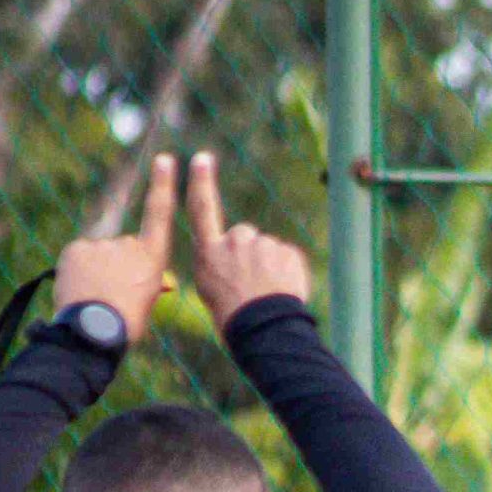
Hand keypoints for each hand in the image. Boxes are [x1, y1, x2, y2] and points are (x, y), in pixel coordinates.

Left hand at [54, 151, 177, 339]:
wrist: (94, 330)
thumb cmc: (128, 323)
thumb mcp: (147, 303)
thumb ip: (151, 283)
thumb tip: (160, 281)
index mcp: (152, 258)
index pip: (159, 213)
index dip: (163, 186)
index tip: (166, 160)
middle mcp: (128, 244)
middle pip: (125, 248)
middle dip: (120, 265)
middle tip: (115, 295)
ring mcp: (101, 244)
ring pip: (101, 254)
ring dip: (99, 270)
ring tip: (97, 297)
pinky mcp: (77, 247)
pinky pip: (80, 256)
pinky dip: (80, 270)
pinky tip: (82, 289)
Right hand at [184, 150, 312, 331]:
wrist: (263, 332)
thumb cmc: (233, 319)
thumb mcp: (209, 290)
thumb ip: (216, 263)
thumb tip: (226, 257)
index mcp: (209, 252)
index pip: (202, 209)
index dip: (202, 182)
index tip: (202, 159)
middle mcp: (233, 242)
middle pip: (244, 235)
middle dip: (250, 252)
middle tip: (252, 283)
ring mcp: (261, 246)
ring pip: (267, 247)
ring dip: (270, 263)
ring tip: (268, 292)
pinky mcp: (286, 252)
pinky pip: (288, 257)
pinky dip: (289, 271)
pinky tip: (283, 290)